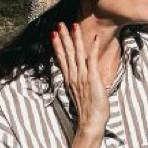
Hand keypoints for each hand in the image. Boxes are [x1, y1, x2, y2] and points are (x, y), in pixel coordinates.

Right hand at [52, 22, 108, 137]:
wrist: (91, 122)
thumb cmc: (88, 110)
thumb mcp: (80, 93)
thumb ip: (80, 83)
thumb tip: (82, 77)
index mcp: (70, 79)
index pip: (61, 59)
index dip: (57, 46)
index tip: (53, 34)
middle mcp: (74, 76)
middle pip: (67, 53)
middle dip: (63, 37)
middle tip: (59, 24)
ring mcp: (82, 77)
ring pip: (77, 54)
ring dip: (75, 39)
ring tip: (72, 26)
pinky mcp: (93, 79)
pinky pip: (92, 60)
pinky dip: (93, 48)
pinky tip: (94, 38)